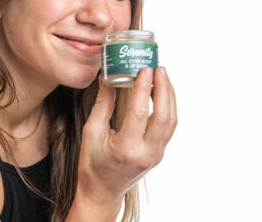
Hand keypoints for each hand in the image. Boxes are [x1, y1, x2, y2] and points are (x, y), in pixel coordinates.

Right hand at [75, 66, 177, 208]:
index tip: (145, 70)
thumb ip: (103, 105)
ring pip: (171, 121)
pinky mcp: (159, 153)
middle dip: (164, 89)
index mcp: (126, 149)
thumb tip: (108, 79)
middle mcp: (146, 153)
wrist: (102, 192)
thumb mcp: (91, 133)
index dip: (144, 88)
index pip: (140, 113)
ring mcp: (156, 155)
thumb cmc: (93, 165)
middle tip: (159, 69)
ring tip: (162, 76)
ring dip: (169, 96)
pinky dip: (167, 107)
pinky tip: (161, 93)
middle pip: (164, 116)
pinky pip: (168, 127)